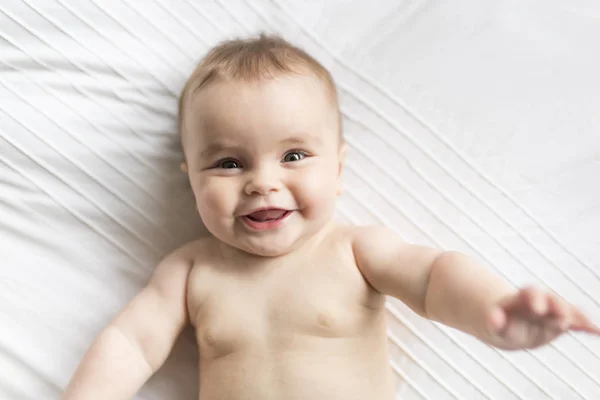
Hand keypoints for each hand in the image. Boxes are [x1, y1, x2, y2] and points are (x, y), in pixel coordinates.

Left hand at [485, 286, 599, 349]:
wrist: (511, 323)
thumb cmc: (502, 324)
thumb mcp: (495, 324)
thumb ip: (495, 322)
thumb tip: (492, 319)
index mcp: (523, 298)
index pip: (530, 293)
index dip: (534, 299)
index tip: (538, 309)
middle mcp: (541, 301)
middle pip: (551, 300)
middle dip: (556, 306)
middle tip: (562, 317)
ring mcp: (552, 311)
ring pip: (566, 310)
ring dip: (576, 317)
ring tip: (587, 326)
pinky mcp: (562, 322)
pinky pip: (577, 322)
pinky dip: (587, 326)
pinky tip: (598, 332)